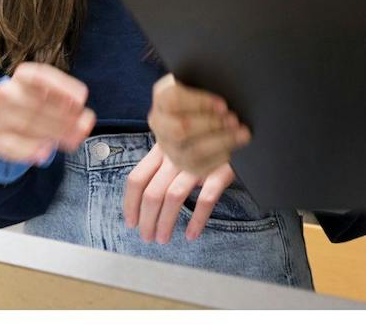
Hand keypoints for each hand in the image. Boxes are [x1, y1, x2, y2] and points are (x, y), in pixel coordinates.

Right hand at [0, 61, 96, 164]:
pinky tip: (45, 153)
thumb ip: (71, 104)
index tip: (81, 100)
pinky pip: (14, 145)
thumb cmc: (38, 105)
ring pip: (27, 124)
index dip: (62, 87)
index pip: (41, 76)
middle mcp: (7, 91)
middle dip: (64, 118)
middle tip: (84, 128)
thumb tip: (86, 120)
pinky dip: (30, 149)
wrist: (9, 123)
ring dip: (53, 134)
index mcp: (23, 75)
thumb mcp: (55, 97)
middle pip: (37, 104)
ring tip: (73, 140)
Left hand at [123, 145, 237, 242]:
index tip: (131, 222)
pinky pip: (205, 199)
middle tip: (147, 237)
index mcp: (161, 149)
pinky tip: (191, 234)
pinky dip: (197, 220)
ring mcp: (197, 162)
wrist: (235, 128)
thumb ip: (160, 165)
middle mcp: (176, 154)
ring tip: (163, 238)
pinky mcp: (220, 170)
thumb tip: (143, 199)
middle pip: (152, 192)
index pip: (137, 178)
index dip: (130, 203)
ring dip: (165, 222)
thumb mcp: (177, 146)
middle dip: (146, 220)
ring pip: (173, 197)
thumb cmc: (203, 141)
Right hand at [148, 74, 250, 176]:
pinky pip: (201, 168)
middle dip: (211, 125)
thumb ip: (204, 83)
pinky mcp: (184, 165)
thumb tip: (219, 89)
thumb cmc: (202, 98)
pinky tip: (232, 150)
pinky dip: (220, 159)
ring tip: (241, 134)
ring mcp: (170, 148)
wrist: (200, 116)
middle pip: (180, 129)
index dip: (199, 103)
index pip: (172, 101)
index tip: (222, 104)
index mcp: (161, 101)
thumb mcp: (200, 84)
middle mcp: (160, 125)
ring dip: (221, 142)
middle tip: (233, 120)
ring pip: (193, 152)